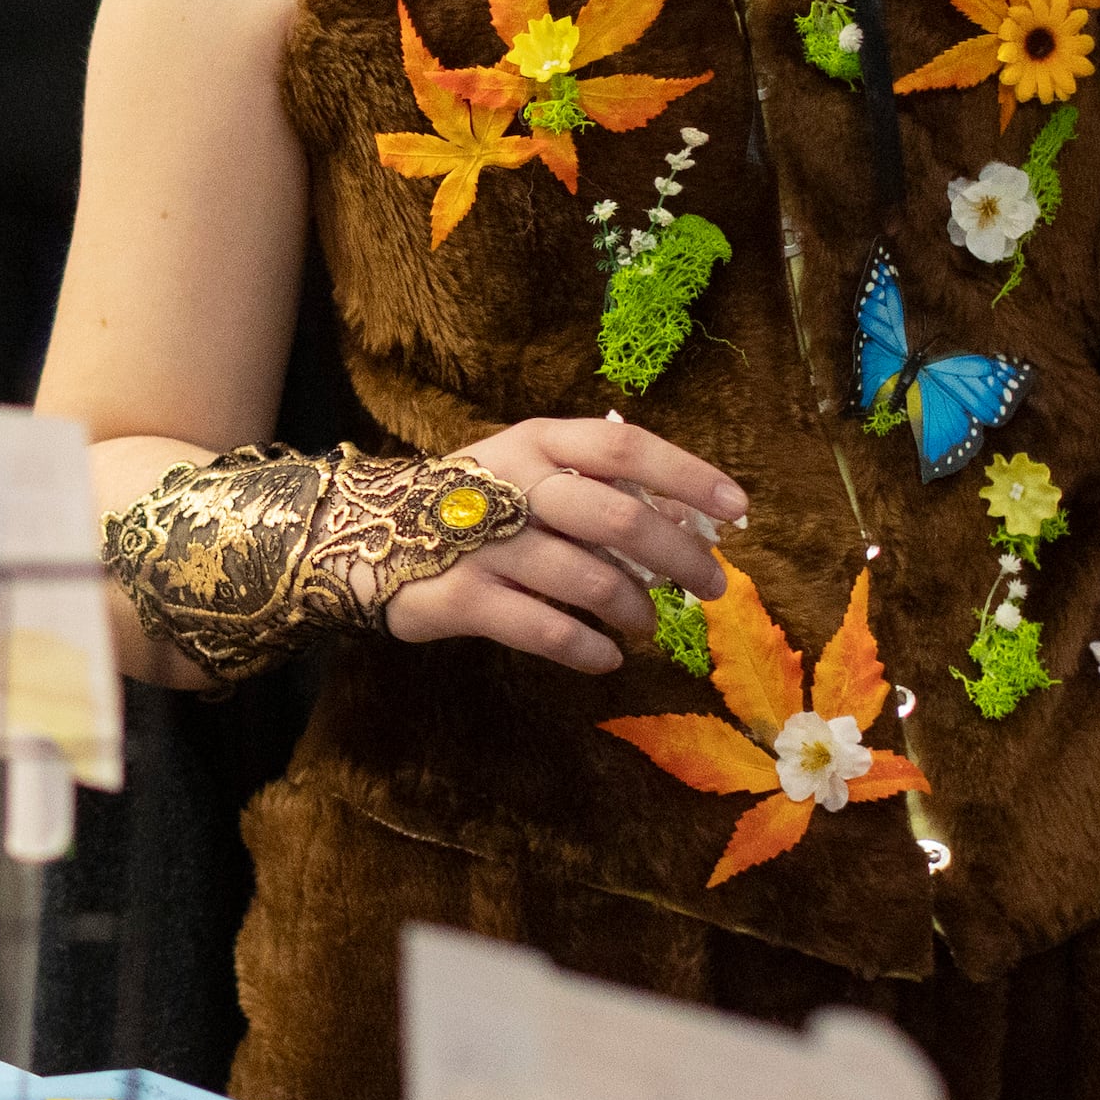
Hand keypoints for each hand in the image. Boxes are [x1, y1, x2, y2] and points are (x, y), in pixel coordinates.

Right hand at [387, 419, 751, 675]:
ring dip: (636, 610)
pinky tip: (605, 657)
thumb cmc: (471, 504)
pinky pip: (547, 631)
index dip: (688, 476)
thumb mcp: (528, 472)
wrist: (361, 537)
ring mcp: (485, 543)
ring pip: (590, 582)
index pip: (625, 447)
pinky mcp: (463, 599)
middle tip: (710, 586)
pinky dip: (590, 650)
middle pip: (618, 519)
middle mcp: (512, 484)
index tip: (738, 510)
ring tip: (645, 624)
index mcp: (536, 441)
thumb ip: (596, 489)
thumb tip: (690, 518)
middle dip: (680, 558)